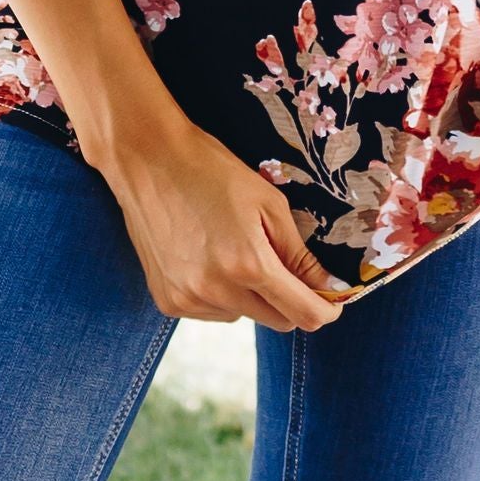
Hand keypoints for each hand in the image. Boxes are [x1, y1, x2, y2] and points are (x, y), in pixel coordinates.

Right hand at [99, 108, 341, 329]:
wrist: (147, 158)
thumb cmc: (212, 171)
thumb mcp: (268, 203)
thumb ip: (299, 254)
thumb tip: (327, 288)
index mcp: (248, 264)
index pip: (302, 314)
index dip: (325, 311)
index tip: (332, 300)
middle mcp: (216, 291)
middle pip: (276, 322)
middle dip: (290, 300)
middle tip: (283, 264)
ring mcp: (187, 299)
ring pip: (242, 316)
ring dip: (251, 296)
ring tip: (232, 250)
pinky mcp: (166, 300)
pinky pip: (212, 312)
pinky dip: (220, 295)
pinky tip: (207, 258)